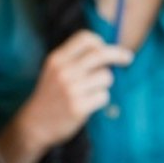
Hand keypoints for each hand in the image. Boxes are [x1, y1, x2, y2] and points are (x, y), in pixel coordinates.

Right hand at [16, 30, 133, 151]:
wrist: (35, 124)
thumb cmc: (51, 96)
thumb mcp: (55, 71)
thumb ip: (76, 59)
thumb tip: (110, 51)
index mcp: (57, 59)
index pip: (85, 38)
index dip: (100, 42)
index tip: (108, 48)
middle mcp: (64, 71)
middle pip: (101, 54)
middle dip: (119, 54)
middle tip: (128, 57)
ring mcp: (71, 89)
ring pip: (106, 77)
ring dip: (104, 84)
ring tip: (90, 92)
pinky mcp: (78, 106)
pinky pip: (104, 96)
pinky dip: (101, 99)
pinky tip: (88, 104)